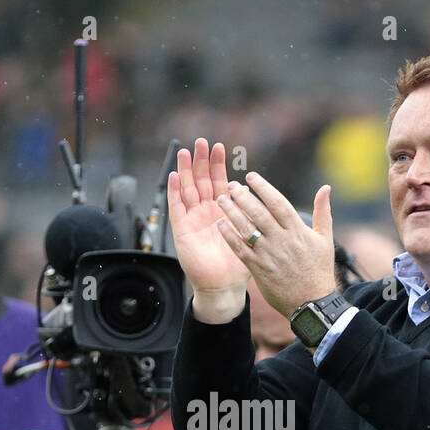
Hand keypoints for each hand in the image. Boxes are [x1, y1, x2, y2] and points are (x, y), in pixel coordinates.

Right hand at [167, 138, 250, 317]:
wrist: (223, 287)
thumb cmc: (238, 265)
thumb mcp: (250, 234)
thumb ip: (252, 214)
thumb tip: (256, 191)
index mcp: (223, 211)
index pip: (219, 181)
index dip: (218, 164)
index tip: (219, 146)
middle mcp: (206, 212)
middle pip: (201, 181)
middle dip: (200, 161)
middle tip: (201, 142)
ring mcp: (193, 220)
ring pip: (187, 190)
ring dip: (184, 171)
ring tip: (184, 152)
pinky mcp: (182, 231)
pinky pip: (176, 208)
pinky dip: (174, 193)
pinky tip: (173, 177)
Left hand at [214, 172, 338, 317]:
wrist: (312, 302)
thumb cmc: (319, 270)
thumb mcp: (325, 239)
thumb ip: (323, 212)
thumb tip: (326, 187)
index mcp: (297, 230)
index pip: (277, 202)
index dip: (262, 187)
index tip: (250, 177)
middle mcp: (281, 240)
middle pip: (258, 212)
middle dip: (242, 196)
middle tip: (230, 185)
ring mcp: (269, 254)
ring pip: (246, 228)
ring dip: (231, 212)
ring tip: (221, 200)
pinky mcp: (259, 269)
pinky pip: (240, 249)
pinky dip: (229, 236)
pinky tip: (220, 224)